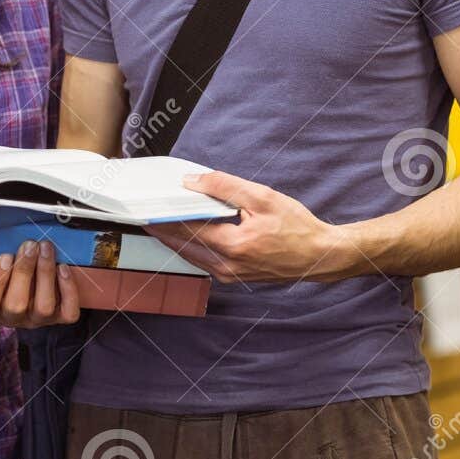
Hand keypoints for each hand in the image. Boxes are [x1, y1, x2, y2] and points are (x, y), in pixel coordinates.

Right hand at [0, 240, 80, 325]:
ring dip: (45, 276)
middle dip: (24, 273)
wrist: (21, 285)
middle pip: (16, 305)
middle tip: (28, 245)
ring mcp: (35, 318)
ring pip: (43, 307)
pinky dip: (69, 292)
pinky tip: (64, 269)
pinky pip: (68, 313)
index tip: (1, 256)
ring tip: (45, 248)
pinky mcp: (58, 315)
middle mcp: (11, 318)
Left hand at [142, 172, 349, 282]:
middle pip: (180, 244)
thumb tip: (192, 181)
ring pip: (188, 255)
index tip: (143, 204)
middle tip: (140, 209)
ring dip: (170, 237)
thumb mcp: (262, 197)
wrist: (319, 256)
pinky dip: (188, 245)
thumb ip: (224, 187)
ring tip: (154, 217)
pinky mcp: (232, 277)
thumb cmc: (297, 226)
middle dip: (159, 226)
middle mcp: (226, 266)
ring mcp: (228, 275)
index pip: (185, 228)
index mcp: (232, 246)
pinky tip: (181, 230)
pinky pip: (201, 260)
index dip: (161, 214)